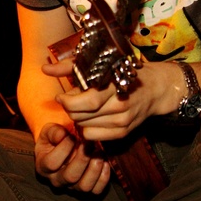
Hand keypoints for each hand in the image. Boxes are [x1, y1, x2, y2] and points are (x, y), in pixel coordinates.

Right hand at [34, 122, 111, 193]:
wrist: (62, 148)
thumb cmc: (54, 139)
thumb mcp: (49, 131)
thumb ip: (53, 132)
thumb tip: (63, 135)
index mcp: (43, 167)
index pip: (52, 163)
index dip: (63, 149)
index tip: (72, 136)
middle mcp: (57, 180)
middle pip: (70, 177)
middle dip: (82, 159)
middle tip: (89, 143)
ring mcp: (72, 187)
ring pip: (84, 186)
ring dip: (95, 169)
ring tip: (99, 152)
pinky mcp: (87, 188)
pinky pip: (96, 190)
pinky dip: (103, 177)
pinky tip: (105, 162)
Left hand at [41, 58, 171, 141]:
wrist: (155, 88)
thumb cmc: (122, 72)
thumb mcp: (98, 64)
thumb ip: (69, 67)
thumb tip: (45, 68)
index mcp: (113, 85)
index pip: (84, 102)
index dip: (66, 101)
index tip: (61, 96)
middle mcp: (119, 104)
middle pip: (79, 116)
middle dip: (69, 109)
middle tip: (70, 101)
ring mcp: (122, 120)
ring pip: (84, 126)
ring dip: (77, 118)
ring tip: (83, 108)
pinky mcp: (123, 132)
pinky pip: (92, 136)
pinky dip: (86, 129)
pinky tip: (90, 118)